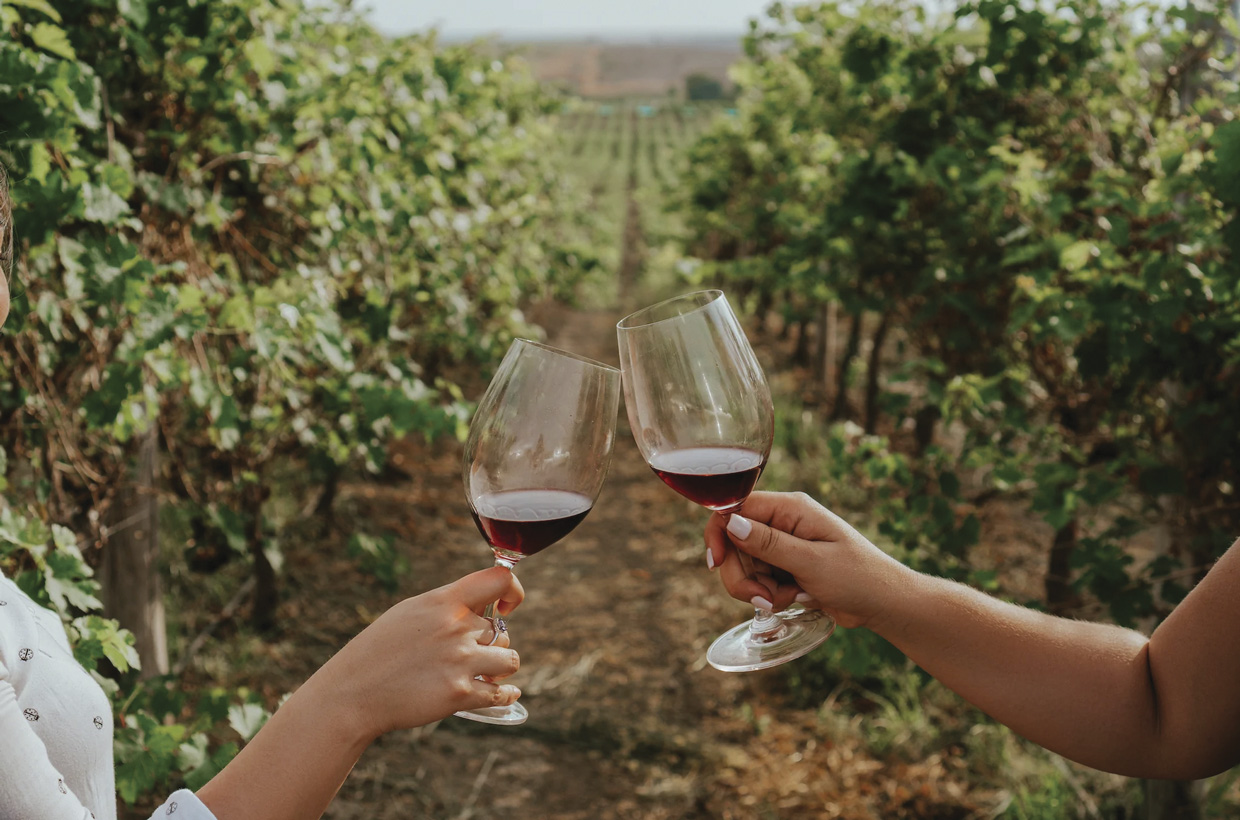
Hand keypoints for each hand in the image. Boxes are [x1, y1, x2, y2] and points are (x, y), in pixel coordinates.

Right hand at [317, 566, 524, 739]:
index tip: (507, 607)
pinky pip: (501, 693)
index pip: (498, 579)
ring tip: (486, 673)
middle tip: (469, 656)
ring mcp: (460, 661)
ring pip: (510, 660)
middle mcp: (456, 627)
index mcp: (443, 601)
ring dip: (500, 668)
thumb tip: (482, 605)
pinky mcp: (459, 694)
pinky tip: (507, 694)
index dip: (513, 591)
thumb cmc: (379, 651)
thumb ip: (447, 606)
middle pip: (501, 631)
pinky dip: (506, 694)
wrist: (352, 693)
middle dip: (491, 644)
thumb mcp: (411, 612)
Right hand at [704, 491, 908, 628]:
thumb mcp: (811, 561)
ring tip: (786, 598)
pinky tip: (794, 598)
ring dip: (757, 588)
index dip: (719, 534)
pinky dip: (769, 594)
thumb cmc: (858, 577)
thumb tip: (730, 522)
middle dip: (742, 575)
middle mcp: (784, 521)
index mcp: (791, 508)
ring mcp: (785, 544)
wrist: (885, 603)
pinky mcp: (787, 565)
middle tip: (762, 598)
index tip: (716, 564)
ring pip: (745, 565)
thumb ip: (768, 543)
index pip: (736, 508)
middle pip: (735, 543)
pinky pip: (760, 578)